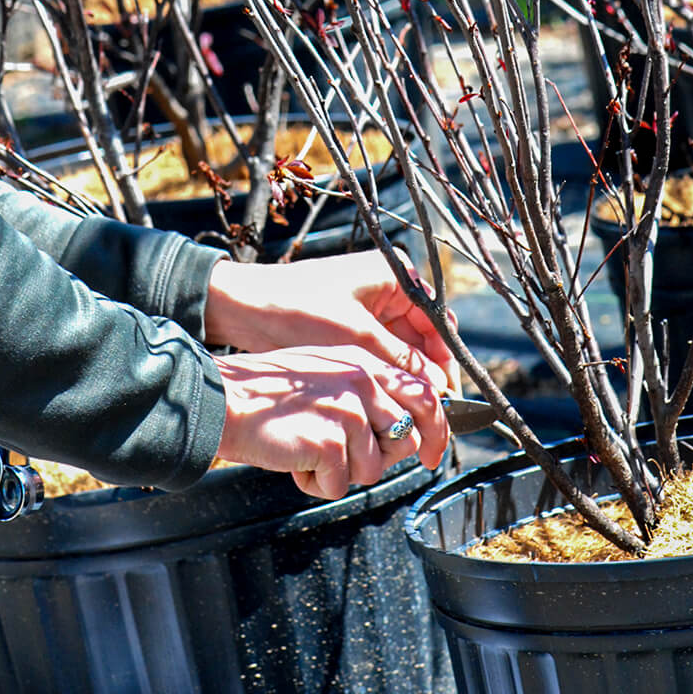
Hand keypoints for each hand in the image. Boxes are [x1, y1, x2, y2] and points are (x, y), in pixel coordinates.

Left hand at [205, 249, 459, 392]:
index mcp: (395, 275)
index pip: (437, 323)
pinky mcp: (350, 324)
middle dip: (426, 377)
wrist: (243, 306)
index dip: (446, 364)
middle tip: (432, 418)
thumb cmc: (298, 310)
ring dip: (405, 380)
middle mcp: (387, 286)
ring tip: (409, 416)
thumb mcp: (358, 338)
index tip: (449, 401)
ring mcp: (369, 305)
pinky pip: (380, 352)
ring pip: (401, 349)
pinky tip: (387, 404)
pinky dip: (385, 376)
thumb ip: (402, 361)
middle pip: (422, 338)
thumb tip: (438, 388)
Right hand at [215, 344, 448, 498]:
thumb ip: (368, 391)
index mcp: (365, 362)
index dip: (437, 431)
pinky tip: (295, 460)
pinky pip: (340, 484)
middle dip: (383, 459)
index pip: (425, 396)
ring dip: (342, 471)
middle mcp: (363, 383)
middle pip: (407, 439)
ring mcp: (349, 412)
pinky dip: (316, 483)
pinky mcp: (331, 443)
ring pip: (373, 468)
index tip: (434, 455)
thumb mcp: (328, 373)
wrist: (226, 400)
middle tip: (348, 459)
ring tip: (309, 451)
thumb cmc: (271, 394)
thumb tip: (402, 430)